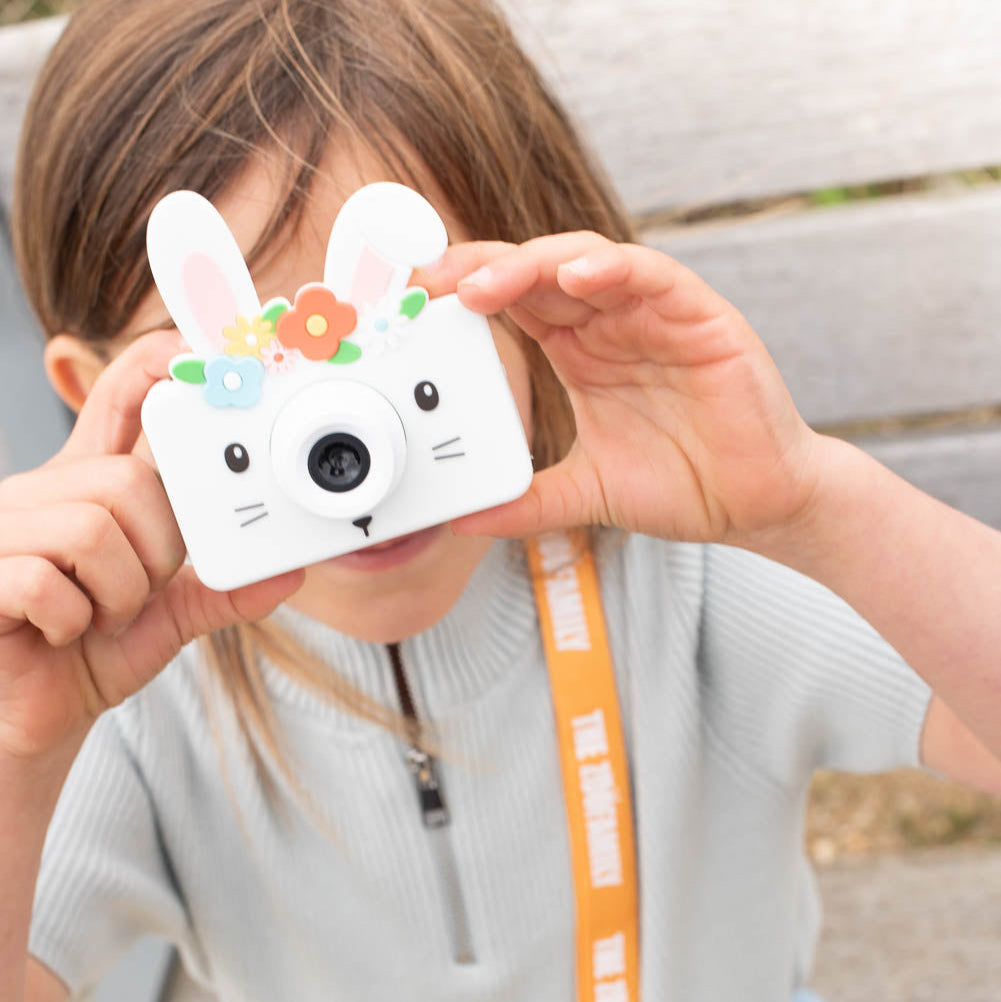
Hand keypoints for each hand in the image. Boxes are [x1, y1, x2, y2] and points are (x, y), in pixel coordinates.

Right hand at [0, 333, 303, 759]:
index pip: (119, 403)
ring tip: (97, 616)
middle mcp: (44, 494)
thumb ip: (217, 592)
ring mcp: (3, 528)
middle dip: (154, 550)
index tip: (190, 347)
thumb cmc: (85, 654)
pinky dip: (71, 619)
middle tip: (135, 591)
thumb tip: (285, 573)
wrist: (22, 720)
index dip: (151, 367)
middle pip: (127, 480)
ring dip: (118, 593)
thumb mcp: (163, 618)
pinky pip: (47, 580)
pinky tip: (56, 631)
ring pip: (94, 528)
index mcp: (88, 489)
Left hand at [419, 233, 824, 545]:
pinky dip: (613, 269)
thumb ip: (528, 501)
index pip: (513, 304)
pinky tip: (575, 278)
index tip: (415, 307)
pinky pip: (652, 277)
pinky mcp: (700, 318)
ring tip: (483, 284)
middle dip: (480, 271)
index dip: (464, 295)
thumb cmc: (682, 485)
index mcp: (580, 352)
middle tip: (431, 285)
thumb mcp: (586, 493)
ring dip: (532, 264)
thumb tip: (466, 520)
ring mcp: (653, 316)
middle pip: (537, 273)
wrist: (756, 504)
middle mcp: (611, 324)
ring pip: (585, 261)